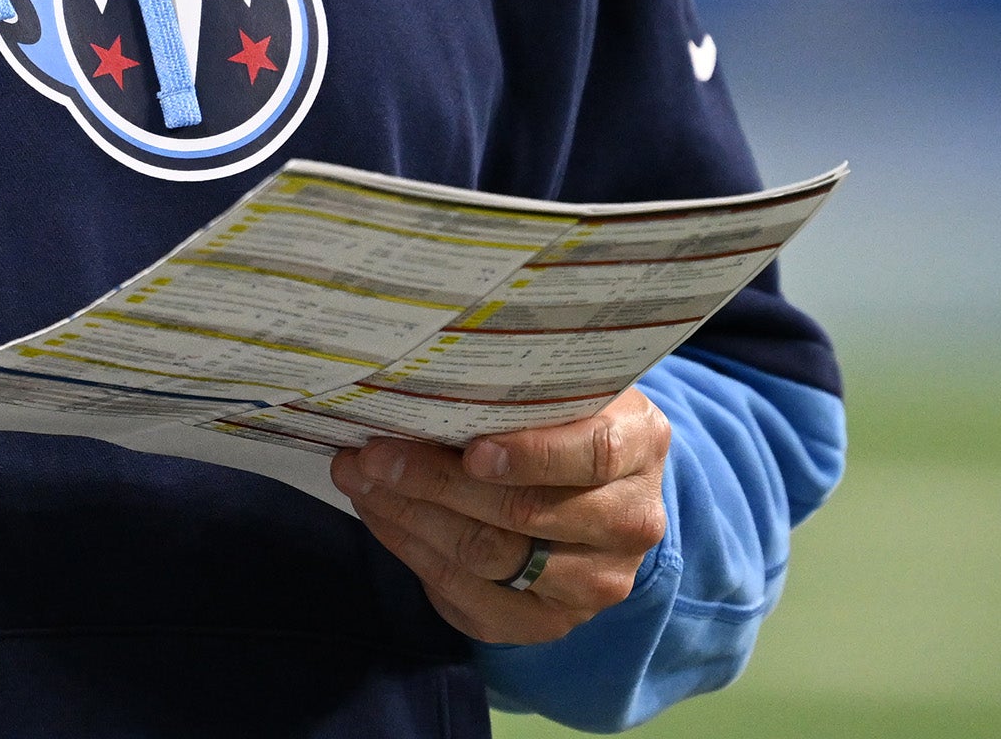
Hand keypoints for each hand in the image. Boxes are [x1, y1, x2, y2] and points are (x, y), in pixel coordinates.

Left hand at [329, 388, 672, 644]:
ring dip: (413, 516)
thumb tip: (428, 379)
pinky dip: (415, 552)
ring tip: (360, 478)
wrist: (599, 491)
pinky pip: (471, 596)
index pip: (592, 453)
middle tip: (373, 453)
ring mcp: (594, 582)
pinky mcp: (549, 622)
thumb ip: (523, 388)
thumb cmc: (567, 420)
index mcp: (640, 446)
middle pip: (526, 513)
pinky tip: (381, 514)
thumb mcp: (566, 388)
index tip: (472, 449)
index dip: (530, 455)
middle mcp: (630, 522)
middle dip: (437, 481)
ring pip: (491, 557)